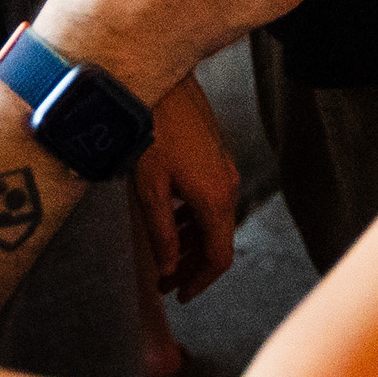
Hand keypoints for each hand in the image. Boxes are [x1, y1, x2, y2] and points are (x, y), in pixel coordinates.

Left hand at [135, 79, 244, 297]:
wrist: (163, 81)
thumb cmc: (151, 130)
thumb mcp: (149, 189)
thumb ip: (161, 234)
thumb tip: (169, 267)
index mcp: (215, 199)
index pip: (219, 257)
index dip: (201, 281)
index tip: (180, 295)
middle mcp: (228, 186)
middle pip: (217, 240)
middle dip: (192, 266)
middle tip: (165, 283)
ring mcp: (224, 168)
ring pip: (214, 220)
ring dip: (191, 243)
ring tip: (164, 256)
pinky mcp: (215, 155)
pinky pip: (211, 199)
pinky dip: (193, 219)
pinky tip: (170, 219)